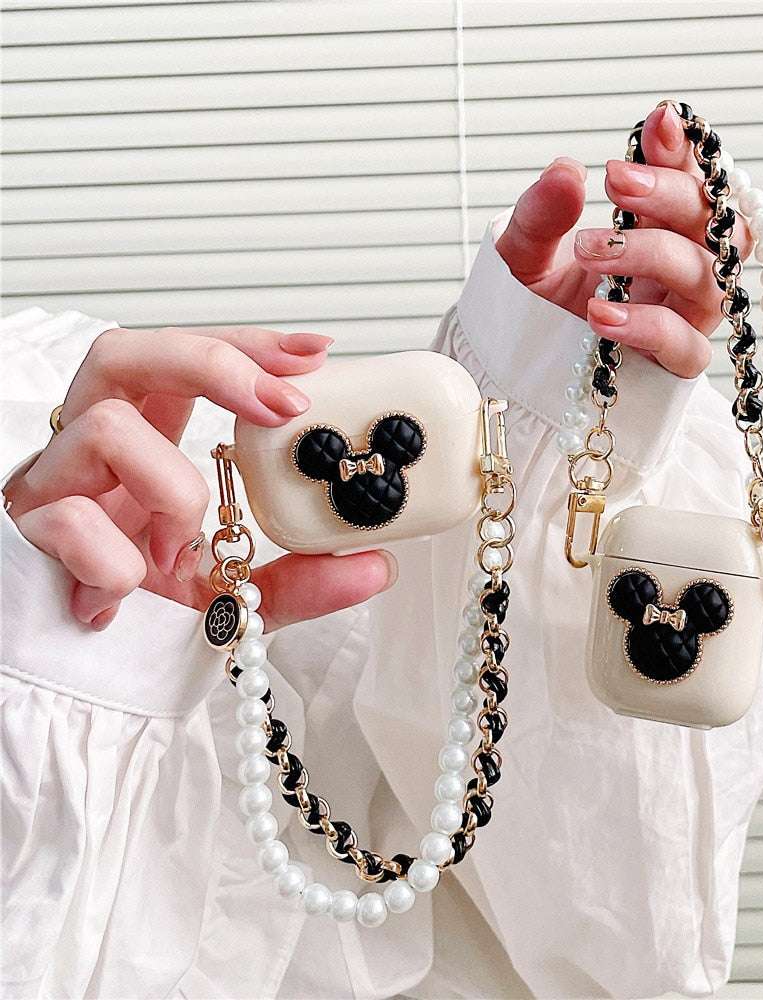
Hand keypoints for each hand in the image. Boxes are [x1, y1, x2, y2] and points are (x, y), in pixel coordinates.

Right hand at [3, 326, 395, 629]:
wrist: (79, 684)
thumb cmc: (146, 620)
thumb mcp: (237, 592)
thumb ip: (302, 577)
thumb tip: (377, 565)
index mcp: (143, 447)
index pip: (183, 365)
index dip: (243, 347)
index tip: (312, 353)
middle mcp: (92, 453)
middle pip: (126, 354)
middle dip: (211, 363)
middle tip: (282, 405)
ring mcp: (53, 485)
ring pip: (105, 427)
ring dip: (169, 487)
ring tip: (179, 545)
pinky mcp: (25, 532)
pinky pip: (68, 517)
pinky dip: (115, 559)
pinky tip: (125, 593)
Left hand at [495, 103, 752, 377]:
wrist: (526, 371)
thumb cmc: (539, 306)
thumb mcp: (525, 254)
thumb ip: (541, 215)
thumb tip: (567, 171)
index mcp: (659, 228)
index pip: (692, 179)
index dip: (684, 150)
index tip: (658, 122)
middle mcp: (684, 267)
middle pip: (719, 222)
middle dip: (672, 194)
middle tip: (616, 182)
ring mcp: (685, 316)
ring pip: (709, 277)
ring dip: (655, 253)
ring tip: (591, 249)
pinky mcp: (675, 364)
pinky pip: (686, 346)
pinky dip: (647, 325)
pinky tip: (600, 312)